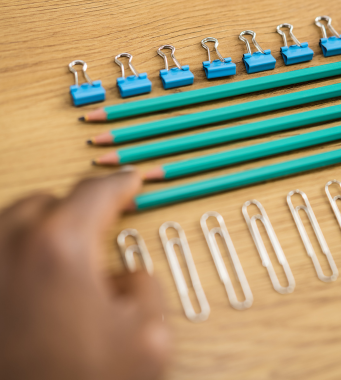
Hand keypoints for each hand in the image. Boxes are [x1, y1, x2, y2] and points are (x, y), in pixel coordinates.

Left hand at [0, 170, 168, 379]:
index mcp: (62, 249)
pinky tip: (32, 287)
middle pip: (47, 202)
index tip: (133, 180)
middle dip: (77, 212)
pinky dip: (16, 258)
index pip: (96, 193)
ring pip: (12, 224)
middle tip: (99, 236)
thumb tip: (124, 277)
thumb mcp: (148, 339)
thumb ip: (145, 288)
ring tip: (65, 265)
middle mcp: (10, 248)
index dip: (122, 184)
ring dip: (43, 232)